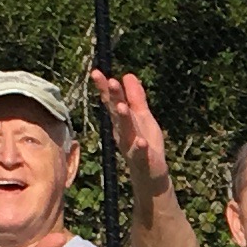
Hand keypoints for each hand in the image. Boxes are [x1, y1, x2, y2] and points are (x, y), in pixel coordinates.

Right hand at [87, 65, 169, 198]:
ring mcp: (130, 146)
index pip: (112, 101)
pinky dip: (139, 148)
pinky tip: (141, 141)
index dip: (105, 87)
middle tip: (110, 81)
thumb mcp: (142, 116)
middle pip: (117, 112)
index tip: (96, 72)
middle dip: (114, 97)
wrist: (150, 174)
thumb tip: (128, 75)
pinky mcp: (142, 160)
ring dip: (123, 119)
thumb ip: (135, 97)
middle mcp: (122, 132)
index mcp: (122, 120)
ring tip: (122, 106)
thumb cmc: (144, 143)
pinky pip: (139, 153)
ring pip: (126, 131)